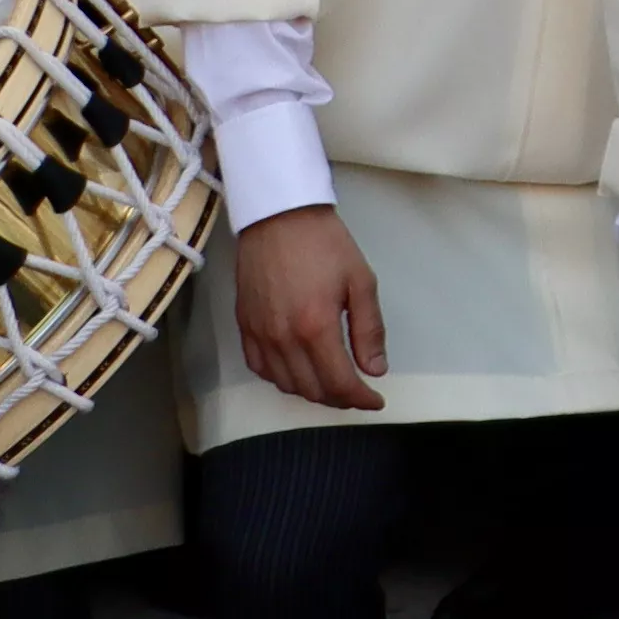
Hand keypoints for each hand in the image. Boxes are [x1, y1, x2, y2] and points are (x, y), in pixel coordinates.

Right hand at [232, 202, 391, 413]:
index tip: (375, 400)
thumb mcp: (360, 281)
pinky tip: (299, 369)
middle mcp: (283, 338)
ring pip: (285, 384)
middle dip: (340, 398)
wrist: (279, 217)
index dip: (361, 398)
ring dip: (312, 391)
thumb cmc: (324, 244)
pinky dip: (282, 378)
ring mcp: (259, 334)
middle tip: (358, 391)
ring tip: (333, 382)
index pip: (339, 382)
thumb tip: (375, 370)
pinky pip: (260, 369)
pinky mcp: (244, 326)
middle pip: (312, 390)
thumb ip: (368, 330)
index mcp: (316, 327)